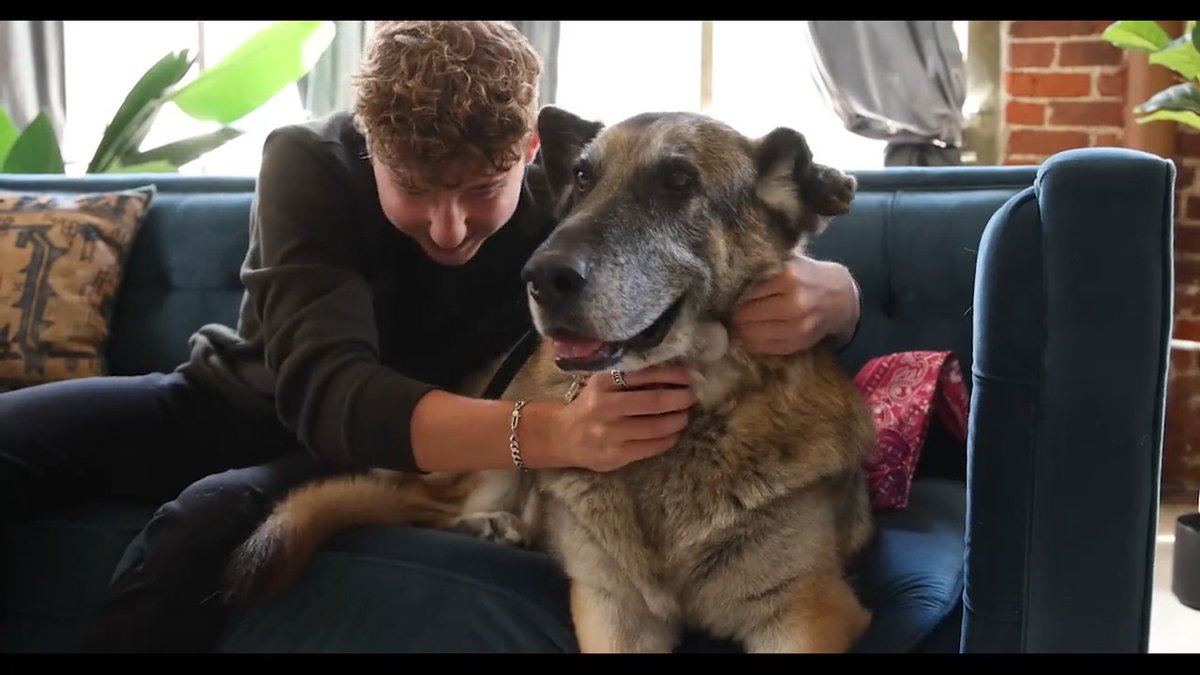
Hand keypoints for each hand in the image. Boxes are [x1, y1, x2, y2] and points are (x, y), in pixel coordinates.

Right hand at [545, 366, 696, 472]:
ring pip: (656, 427)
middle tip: (692, 396)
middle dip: (680, 398)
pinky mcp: (615, 455)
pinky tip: (673, 434)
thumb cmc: (589, 405)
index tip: (688, 376)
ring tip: (684, 416)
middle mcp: (604, 406)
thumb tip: (671, 372)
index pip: (644, 375)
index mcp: (602, 382)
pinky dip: (668, 440)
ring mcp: (610, 433)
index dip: (671, 375)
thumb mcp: (600, 383)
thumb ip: (627, 376)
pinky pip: (651, 447)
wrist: (562, 436)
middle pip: (654, 402)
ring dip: (677, 420)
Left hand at [731, 254, 860, 355]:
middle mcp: (794, 303)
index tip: (725, 294)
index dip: (732, 293)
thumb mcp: (790, 262)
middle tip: (728, 310)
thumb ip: (763, 266)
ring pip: (751, 334)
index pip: (745, 290)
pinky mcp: (798, 344)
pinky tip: (749, 334)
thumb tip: (727, 275)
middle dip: (734, 313)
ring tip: (737, 322)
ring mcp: (797, 327)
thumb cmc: (809, 276)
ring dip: (740, 329)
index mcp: (789, 277)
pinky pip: (764, 348)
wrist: (842, 298)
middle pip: (745, 315)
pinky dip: (752, 342)